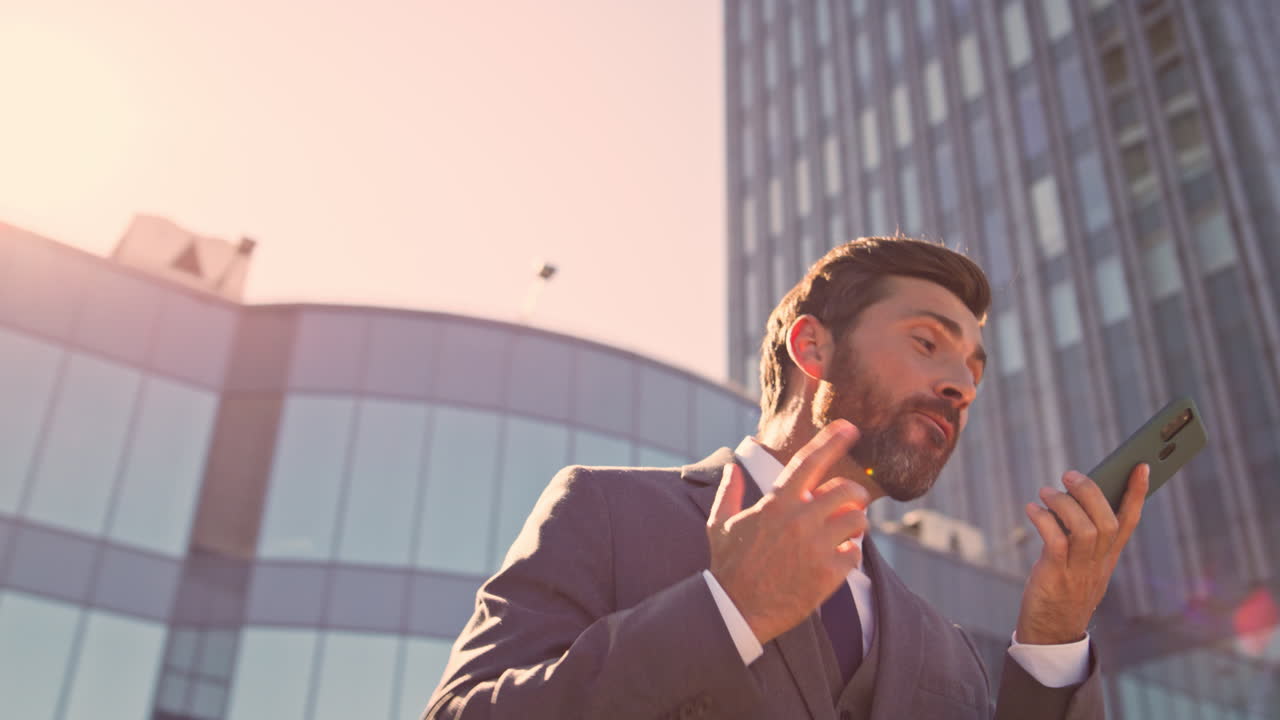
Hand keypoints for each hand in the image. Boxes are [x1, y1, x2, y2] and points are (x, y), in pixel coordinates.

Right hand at [706, 421, 869, 644]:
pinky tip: (837, 561)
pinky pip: (856, 553)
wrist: (736, 610)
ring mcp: (816, 546)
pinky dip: (851, 555)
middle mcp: (799, 520)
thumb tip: (731, 468)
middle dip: (854, 495)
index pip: (809, 462)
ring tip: (844, 534)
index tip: (849, 427)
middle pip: (847, 491)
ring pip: (858, 521)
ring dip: (855, 525)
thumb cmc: (728, 566)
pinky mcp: (828, 573)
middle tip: (851, 503)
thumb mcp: (720, 525)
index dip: (831, 441)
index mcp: (776, 504)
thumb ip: (728, 493)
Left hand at [1015, 464, 1149, 644]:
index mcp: (1109, 558)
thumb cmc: (1064, 591)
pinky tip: (1032, 509)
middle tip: (1071, 475)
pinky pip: (1055, 541)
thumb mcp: (1082, 564)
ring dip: (1064, 503)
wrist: (1051, 632)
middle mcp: (1098, 562)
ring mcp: (1078, 570)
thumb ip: (1084, 536)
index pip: (1129, 522)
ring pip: (1085, 529)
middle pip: (1108, 521)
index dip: (1137, 494)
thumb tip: (1074, 497)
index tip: (1141, 466)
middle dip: (1092, 492)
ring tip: (1046, 491)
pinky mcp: (1055, 574)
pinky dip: (1043, 520)